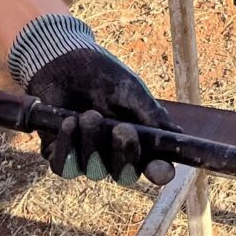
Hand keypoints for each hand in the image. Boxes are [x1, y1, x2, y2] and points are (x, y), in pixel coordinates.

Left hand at [8, 14, 175, 185]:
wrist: (63, 59)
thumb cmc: (102, 74)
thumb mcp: (130, 90)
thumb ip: (150, 114)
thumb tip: (176, 134)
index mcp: (138, 140)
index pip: (153, 167)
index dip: (159, 172)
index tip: (161, 169)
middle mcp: (113, 154)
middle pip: (124, 175)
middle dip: (124, 154)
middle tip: (123, 128)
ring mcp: (86, 156)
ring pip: (93, 171)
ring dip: (92, 143)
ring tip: (89, 115)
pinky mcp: (59, 153)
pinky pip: (63, 167)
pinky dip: (67, 147)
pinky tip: (69, 122)